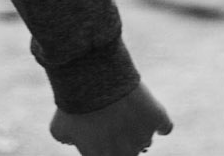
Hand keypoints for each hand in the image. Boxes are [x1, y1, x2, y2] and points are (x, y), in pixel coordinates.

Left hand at [49, 84, 172, 155]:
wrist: (93, 76)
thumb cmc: (74, 102)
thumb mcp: (59, 126)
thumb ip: (66, 140)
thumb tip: (72, 141)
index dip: (105, 149)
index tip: (103, 137)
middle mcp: (126, 153)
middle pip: (130, 153)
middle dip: (123, 143)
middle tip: (115, 124)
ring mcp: (143, 136)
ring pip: (145, 141)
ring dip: (138, 130)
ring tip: (126, 110)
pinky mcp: (156, 118)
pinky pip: (165, 126)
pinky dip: (160, 123)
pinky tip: (150, 113)